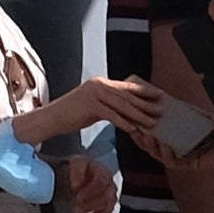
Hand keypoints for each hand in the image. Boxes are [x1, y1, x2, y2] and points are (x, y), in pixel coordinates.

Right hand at [36, 73, 163, 142]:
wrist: (52, 117)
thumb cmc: (72, 113)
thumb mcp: (93, 105)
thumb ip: (108, 104)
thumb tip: (125, 110)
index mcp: (101, 83)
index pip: (127, 86)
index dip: (144, 91)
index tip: (158, 95)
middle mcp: (99, 85)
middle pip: (127, 95)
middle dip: (146, 103)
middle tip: (160, 110)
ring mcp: (94, 94)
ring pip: (122, 105)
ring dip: (139, 115)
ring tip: (151, 122)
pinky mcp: (90, 105)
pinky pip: (112, 115)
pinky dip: (124, 122)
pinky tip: (133, 129)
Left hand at [60, 145, 121, 212]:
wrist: (82, 176)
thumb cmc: (82, 170)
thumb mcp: (77, 163)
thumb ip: (76, 171)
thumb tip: (76, 185)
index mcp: (104, 174)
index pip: (101, 183)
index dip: (90, 191)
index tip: (78, 196)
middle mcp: (110, 188)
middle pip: (105, 199)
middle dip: (89, 206)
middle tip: (76, 210)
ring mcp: (110, 200)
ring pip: (106, 212)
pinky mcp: (106, 211)